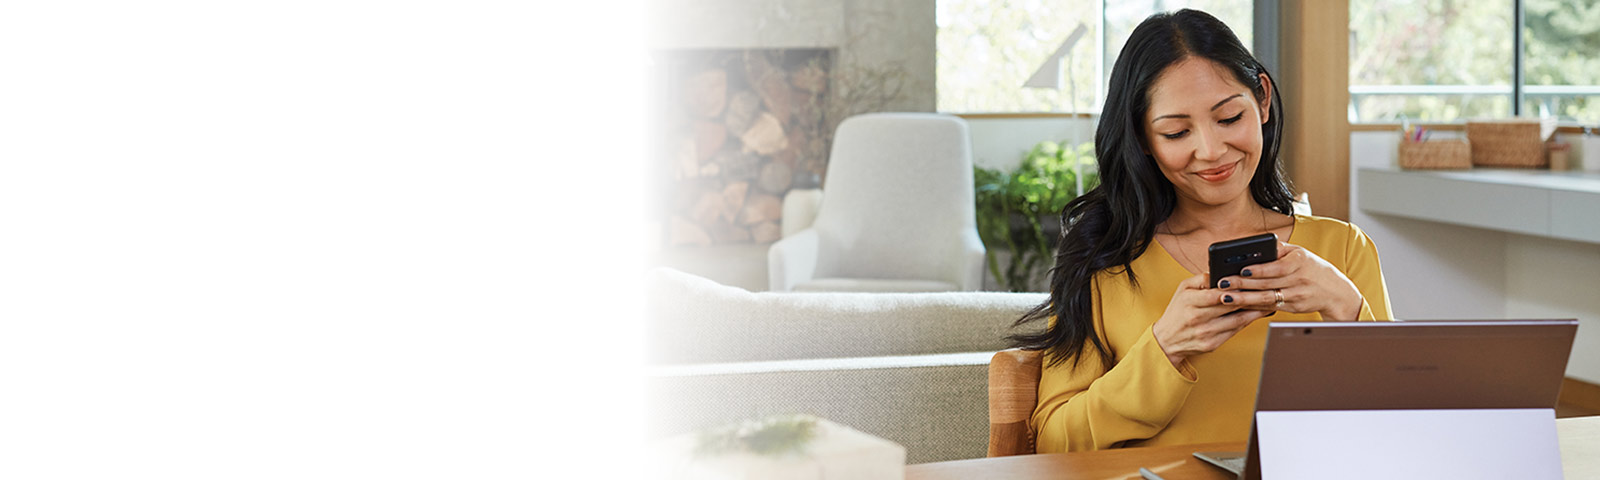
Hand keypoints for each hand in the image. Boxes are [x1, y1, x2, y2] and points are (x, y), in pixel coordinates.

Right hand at [1152, 273, 1273, 367]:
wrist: (1167, 340)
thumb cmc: (1177, 311)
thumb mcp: (1182, 290)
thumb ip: (1200, 279)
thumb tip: (1219, 271)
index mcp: (1189, 302)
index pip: (1216, 293)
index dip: (1235, 288)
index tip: (1250, 281)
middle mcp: (1197, 318)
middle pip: (1230, 306)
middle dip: (1250, 298)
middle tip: (1267, 289)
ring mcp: (1206, 333)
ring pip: (1237, 320)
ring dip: (1255, 311)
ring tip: (1268, 302)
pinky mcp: (1212, 344)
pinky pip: (1235, 331)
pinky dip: (1248, 322)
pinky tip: (1256, 315)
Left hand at [1212, 242, 1363, 319]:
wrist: (1335, 291)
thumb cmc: (1311, 268)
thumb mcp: (1299, 253)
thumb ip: (1278, 250)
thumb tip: (1253, 245)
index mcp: (1299, 262)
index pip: (1277, 267)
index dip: (1259, 269)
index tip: (1241, 269)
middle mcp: (1298, 280)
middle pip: (1266, 283)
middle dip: (1242, 284)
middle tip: (1222, 284)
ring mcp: (1296, 296)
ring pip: (1266, 298)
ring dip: (1244, 299)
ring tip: (1225, 297)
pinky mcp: (1292, 308)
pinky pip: (1269, 307)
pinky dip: (1253, 307)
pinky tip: (1237, 306)